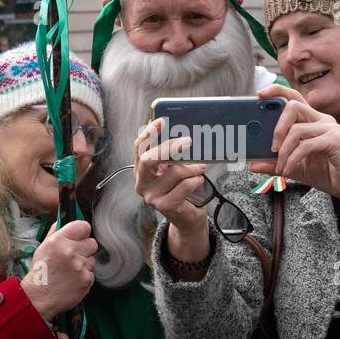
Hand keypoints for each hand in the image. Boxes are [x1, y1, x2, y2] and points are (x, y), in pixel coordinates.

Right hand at [22, 220, 97, 320]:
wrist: (39, 297)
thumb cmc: (40, 272)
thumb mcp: (43, 247)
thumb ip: (55, 232)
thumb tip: (64, 219)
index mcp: (59, 240)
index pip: (84, 226)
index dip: (82, 232)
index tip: (79, 237)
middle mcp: (71, 251)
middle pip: (92, 243)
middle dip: (85, 249)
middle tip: (74, 256)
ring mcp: (80, 266)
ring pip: (92, 259)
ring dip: (84, 264)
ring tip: (70, 271)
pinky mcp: (86, 280)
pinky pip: (91, 274)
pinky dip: (84, 277)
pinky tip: (73, 280)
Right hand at [134, 116, 208, 234]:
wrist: (187, 217)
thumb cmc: (180, 188)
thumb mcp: (173, 168)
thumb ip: (172, 154)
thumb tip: (183, 134)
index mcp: (142, 169)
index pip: (139, 147)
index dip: (149, 133)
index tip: (162, 121)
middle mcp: (142, 182)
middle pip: (149, 159)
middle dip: (168, 148)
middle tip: (188, 141)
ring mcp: (151, 196)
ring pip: (173, 173)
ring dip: (191, 168)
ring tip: (200, 168)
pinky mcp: (163, 206)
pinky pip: (183, 187)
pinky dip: (194, 181)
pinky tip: (198, 180)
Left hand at [250, 85, 339, 207]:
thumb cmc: (327, 173)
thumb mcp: (294, 168)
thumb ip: (274, 164)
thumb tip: (252, 165)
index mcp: (313, 120)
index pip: (294, 97)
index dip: (276, 91)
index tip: (259, 95)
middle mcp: (323, 119)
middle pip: (293, 106)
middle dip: (277, 127)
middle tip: (271, 147)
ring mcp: (330, 128)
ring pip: (297, 129)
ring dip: (283, 151)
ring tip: (280, 167)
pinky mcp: (335, 140)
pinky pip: (305, 145)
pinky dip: (293, 159)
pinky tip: (288, 171)